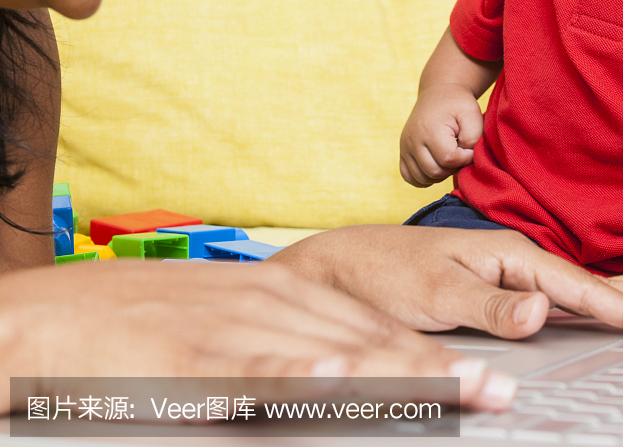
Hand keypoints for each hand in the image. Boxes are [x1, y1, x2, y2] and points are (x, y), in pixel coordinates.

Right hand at [0, 260, 516, 413]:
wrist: (61, 314)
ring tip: (455, 389)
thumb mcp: (235, 333)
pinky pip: (257, 365)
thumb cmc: (154, 330)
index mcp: (291, 296)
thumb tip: (349, 382)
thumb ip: (291, 356)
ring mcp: (240, 323)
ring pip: (331, 349)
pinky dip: (300, 372)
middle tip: (497, 388)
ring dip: (397, 372)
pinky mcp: (196, 351)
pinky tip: (337, 380)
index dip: (436, 354)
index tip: (488, 374)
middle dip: (440, 367)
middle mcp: (278, 302)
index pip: (378, 328)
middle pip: (372, 339)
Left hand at [274, 226, 622, 336]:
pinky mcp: (500, 285)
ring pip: (584, 283)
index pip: (578, 286)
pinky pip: (561, 291)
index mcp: (509, 254)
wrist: (344, 266)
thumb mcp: (433, 292)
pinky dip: (595, 294)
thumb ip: (489, 305)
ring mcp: (510, 271)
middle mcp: (516, 259)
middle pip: (595, 278)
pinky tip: (605, 297)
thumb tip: (540, 312)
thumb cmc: (383, 276)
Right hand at [399, 84, 484, 186]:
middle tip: (461, 154)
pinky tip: (437, 166)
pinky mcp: (402, 152)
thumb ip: (474, 138)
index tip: (470, 147)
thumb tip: (467, 159)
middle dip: (454, 168)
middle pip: (435, 172)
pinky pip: (410, 177)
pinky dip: (424, 178)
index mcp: (430, 129)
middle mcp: (412, 140)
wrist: (438, 93)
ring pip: (422, 178)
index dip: (465, 158)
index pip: (449, 159)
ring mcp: (405, 147)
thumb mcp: (472, 114)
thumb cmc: (458, 103)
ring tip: (451, 158)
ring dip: (441, 175)